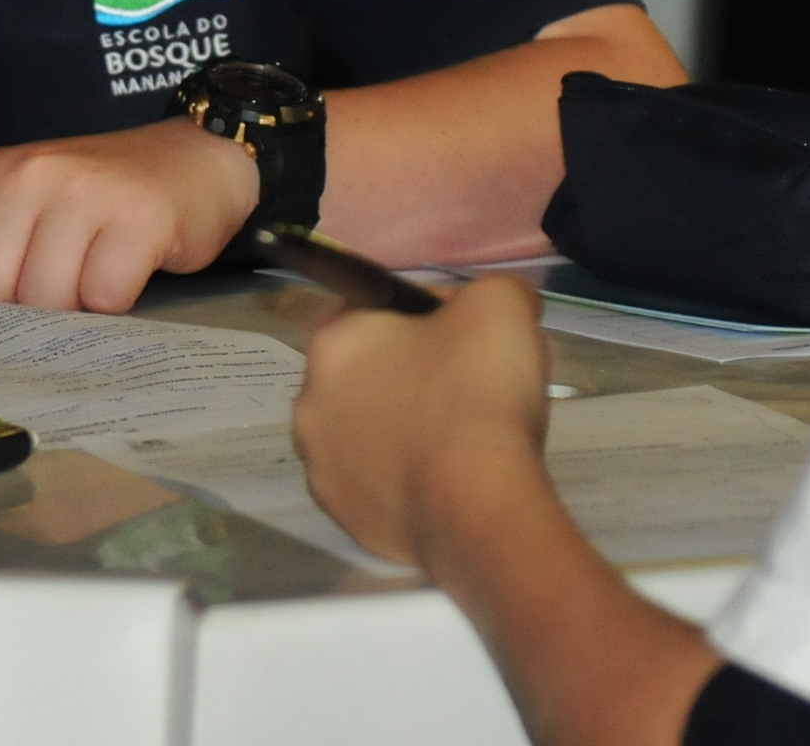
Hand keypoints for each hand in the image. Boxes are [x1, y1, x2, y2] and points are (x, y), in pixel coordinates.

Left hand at [0, 117, 259, 313]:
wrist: (202, 158)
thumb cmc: (109, 193)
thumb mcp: (34, 201)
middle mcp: (33, 175)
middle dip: (13, 314)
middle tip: (52, 297)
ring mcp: (85, 194)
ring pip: (44, 299)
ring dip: (67, 312)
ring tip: (91, 280)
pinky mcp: (136, 220)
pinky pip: (100, 300)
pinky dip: (110, 306)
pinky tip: (124, 278)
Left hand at [293, 276, 550, 567]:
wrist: (481, 504)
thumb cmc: (479, 391)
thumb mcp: (499, 304)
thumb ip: (486, 291)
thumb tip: (479, 310)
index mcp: (334, 343)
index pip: (373, 309)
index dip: (421, 315)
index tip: (462, 334)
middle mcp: (310, 404)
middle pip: (363, 374)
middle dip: (404, 375)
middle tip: (462, 386)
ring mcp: (322, 468)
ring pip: (364, 433)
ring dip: (398, 430)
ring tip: (456, 441)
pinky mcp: (346, 519)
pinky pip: (375, 486)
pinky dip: (403, 481)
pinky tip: (442, 482)